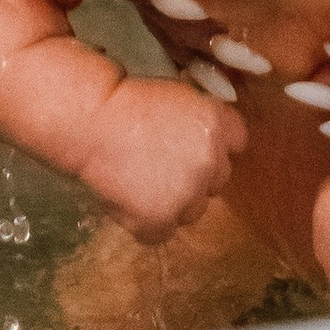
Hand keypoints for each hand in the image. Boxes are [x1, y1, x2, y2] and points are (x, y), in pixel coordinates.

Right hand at [80, 76, 238, 243]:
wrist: (91, 122)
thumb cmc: (126, 101)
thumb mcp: (177, 96)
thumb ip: (202, 121)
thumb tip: (209, 144)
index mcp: (217, 123)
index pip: (237, 141)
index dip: (214, 143)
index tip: (194, 143)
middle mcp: (211, 160)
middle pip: (217, 179)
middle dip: (196, 174)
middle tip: (162, 163)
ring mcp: (188, 194)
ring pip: (194, 210)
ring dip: (176, 202)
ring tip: (142, 182)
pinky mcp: (161, 221)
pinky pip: (163, 232)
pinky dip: (149, 223)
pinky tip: (130, 200)